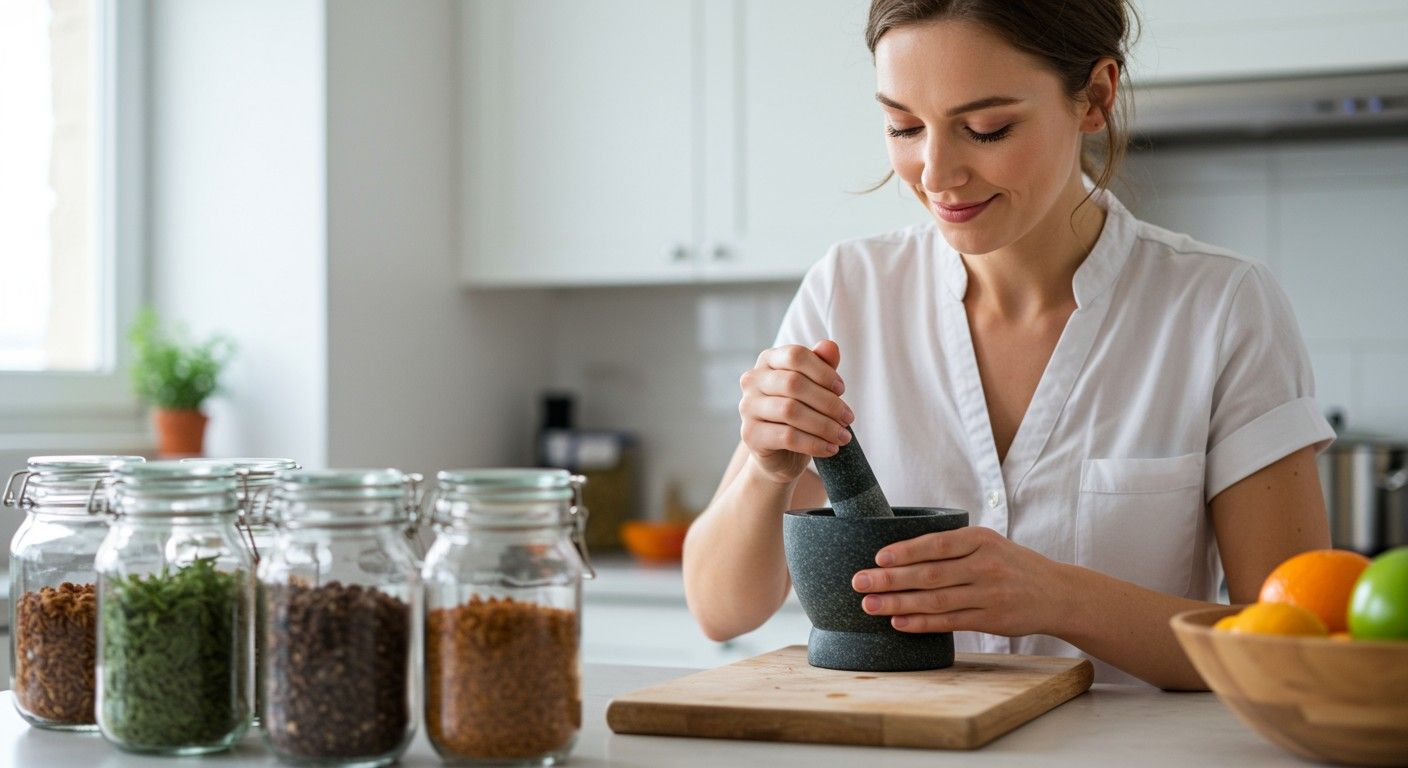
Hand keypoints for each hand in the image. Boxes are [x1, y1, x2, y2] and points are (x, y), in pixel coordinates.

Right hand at [738, 339, 853, 484]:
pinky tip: (830, 448)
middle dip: (828, 402)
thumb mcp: (814, 387)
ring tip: (843, 436)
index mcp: (768, 360)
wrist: (780, 453)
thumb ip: (822, 365)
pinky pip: (787, 437)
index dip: (823, 371)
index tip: (842, 389)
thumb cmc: (800, 413)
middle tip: (848, 418)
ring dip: (824, 425)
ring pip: (790, 411)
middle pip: (793, 384)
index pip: (795, 356)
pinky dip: (814, 443)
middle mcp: (752, 380)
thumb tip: (830, 346)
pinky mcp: (750, 435)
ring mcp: (747, 407)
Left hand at [850, 526, 1068, 636]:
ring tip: (869, 605)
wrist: (1057, 593)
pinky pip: (949, 622)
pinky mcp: (992, 620)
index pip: (938, 544)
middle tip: (859, 582)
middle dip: (890, 579)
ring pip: (935, 601)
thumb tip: (898, 552)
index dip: (906, 551)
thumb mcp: (989, 544)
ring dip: (898, 603)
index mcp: (982, 539)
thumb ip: (954, 546)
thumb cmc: (1012, 565)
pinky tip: (898, 622)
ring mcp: (989, 595)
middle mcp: (986, 566)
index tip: (878, 557)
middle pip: (930, 574)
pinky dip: (921, 623)